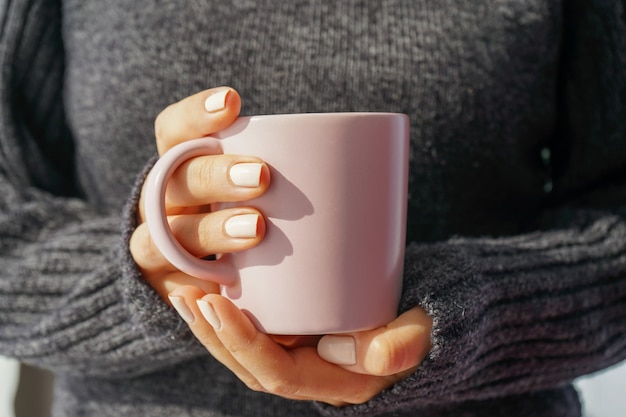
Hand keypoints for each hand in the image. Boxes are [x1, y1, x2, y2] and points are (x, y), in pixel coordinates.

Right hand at [130, 86, 269, 298]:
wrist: (213, 277)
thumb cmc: (251, 216)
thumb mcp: (260, 186)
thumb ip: (290, 168)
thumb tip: (365, 153)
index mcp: (181, 167)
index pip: (174, 131)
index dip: (194, 114)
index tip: (232, 102)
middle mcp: (163, 202)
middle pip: (173, 180)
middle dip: (214, 174)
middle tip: (261, 176)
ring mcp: (158, 245)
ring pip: (167, 234)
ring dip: (211, 228)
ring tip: (256, 228)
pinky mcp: (167, 287)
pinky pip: (173, 288)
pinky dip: (196, 287)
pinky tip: (224, 288)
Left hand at [167, 285, 432, 405]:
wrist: (431, 315)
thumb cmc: (426, 323)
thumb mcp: (423, 333)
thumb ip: (403, 345)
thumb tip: (358, 353)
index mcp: (333, 380)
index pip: (275, 373)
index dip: (242, 343)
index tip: (215, 303)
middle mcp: (311, 371)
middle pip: (249, 363)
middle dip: (213, 333)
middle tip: (187, 293)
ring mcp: (304, 350)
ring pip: (247, 347)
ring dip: (212, 323)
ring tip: (184, 287)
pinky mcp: (301, 328)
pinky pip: (259, 326)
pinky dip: (232, 309)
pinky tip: (212, 280)